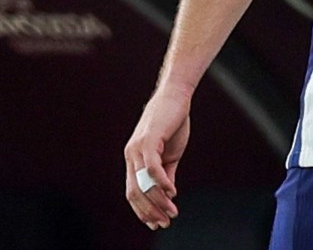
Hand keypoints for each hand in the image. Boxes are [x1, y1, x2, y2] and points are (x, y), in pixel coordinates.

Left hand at [124, 86, 190, 230]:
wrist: (176, 96)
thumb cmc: (173, 122)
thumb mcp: (170, 153)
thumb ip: (166, 173)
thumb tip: (167, 194)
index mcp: (134, 159)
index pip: (133, 192)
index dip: (143, 210)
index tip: (157, 223)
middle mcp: (131, 155)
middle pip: (135, 193)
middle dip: (150, 212)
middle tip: (165, 223)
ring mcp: (137, 148)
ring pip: (143, 184)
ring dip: (158, 202)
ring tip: (171, 213)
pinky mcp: (148, 141)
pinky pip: (152, 169)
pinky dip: (161, 184)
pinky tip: (172, 192)